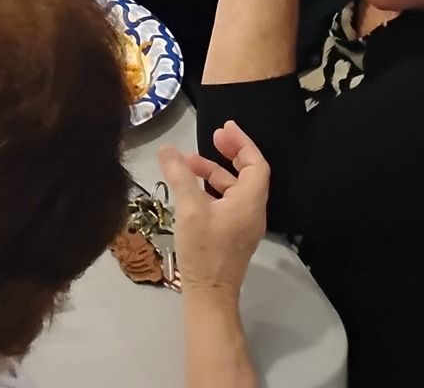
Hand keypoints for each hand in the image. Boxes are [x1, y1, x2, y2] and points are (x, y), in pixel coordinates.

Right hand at [160, 122, 269, 297]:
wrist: (209, 294)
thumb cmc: (204, 250)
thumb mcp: (189, 209)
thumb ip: (180, 175)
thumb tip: (167, 149)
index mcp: (249, 203)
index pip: (256, 164)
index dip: (242, 143)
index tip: (224, 128)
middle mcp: (252, 212)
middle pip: (249, 174)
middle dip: (231, 153)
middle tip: (212, 137)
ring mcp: (243, 225)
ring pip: (235, 188)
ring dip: (215, 171)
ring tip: (188, 164)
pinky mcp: (233, 235)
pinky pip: (228, 201)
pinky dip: (212, 188)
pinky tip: (190, 189)